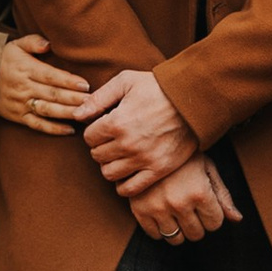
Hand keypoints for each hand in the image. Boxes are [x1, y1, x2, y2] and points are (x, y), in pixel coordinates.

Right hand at [0, 36, 94, 134]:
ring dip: (67, 113)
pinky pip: (37, 125)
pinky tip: (69, 130)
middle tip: (93, 101)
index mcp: (25, 69)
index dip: (68, 81)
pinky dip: (53, 129)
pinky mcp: (18, 117)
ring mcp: (21, 104)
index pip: (50, 76)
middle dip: (74, 98)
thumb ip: (33, 42)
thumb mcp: (15, 45)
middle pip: (53, 94)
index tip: (85, 84)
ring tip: (85, 114)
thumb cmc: (3, 60)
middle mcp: (24, 88)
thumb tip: (48, 44)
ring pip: (48, 110)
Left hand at [82, 65, 195, 190]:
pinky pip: (130, 189)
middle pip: (97, 156)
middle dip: (101, 147)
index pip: (88, 137)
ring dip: (110, 165)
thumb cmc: (159, 87)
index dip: (95, 131)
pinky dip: (123, 184)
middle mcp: (127, 144)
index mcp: (117, 122)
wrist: (194, 100)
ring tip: (120, 155)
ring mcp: (143, 159)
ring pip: (109, 174)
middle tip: (113, 140)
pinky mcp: (158, 170)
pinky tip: (128, 172)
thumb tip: (77, 114)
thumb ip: (99, 98)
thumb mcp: (126, 81)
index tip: (105, 126)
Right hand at [130, 154, 240, 243]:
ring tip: (177, 212)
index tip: (206, 204)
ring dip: (180, 230)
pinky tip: (163, 214)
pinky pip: (155, 235)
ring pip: (176, 239)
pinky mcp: (140, 210)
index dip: (213, 215)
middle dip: (198, 224)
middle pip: (196, 234)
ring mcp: (158, 208)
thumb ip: (223, 195)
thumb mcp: (207, 169)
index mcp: (200, 192)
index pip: (215, 224)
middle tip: (191, 208)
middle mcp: (179, 203)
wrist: (150, 144)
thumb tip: (237, 219)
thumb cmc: (185, 157)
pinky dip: (161, 229)